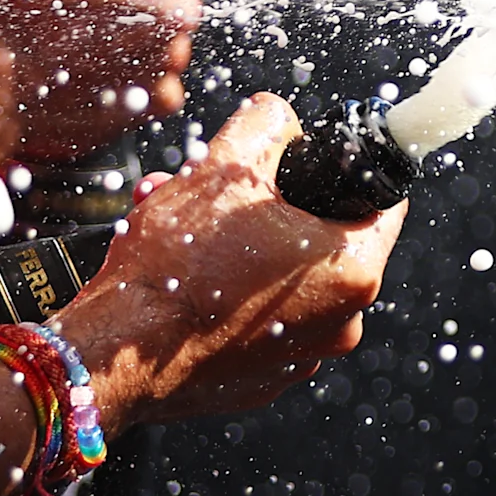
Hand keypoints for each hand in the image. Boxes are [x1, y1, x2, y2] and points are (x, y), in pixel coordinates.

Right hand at [59, 95, 400, 426]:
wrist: (114, 358)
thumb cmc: (175, 268)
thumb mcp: (222, 169)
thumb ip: (264, 126)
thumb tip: (278, 117)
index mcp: (354, 271)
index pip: (382, 202)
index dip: (346, 173)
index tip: (311, 165)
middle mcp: (341, 322)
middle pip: (320, 238)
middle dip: (267, 206)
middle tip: (214, 188)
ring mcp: (302, 356)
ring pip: (281, 277)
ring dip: (238, 245)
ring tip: (179, 222)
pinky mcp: (262, 378)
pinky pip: (257, 319)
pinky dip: (227, 292)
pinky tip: (181, 274)